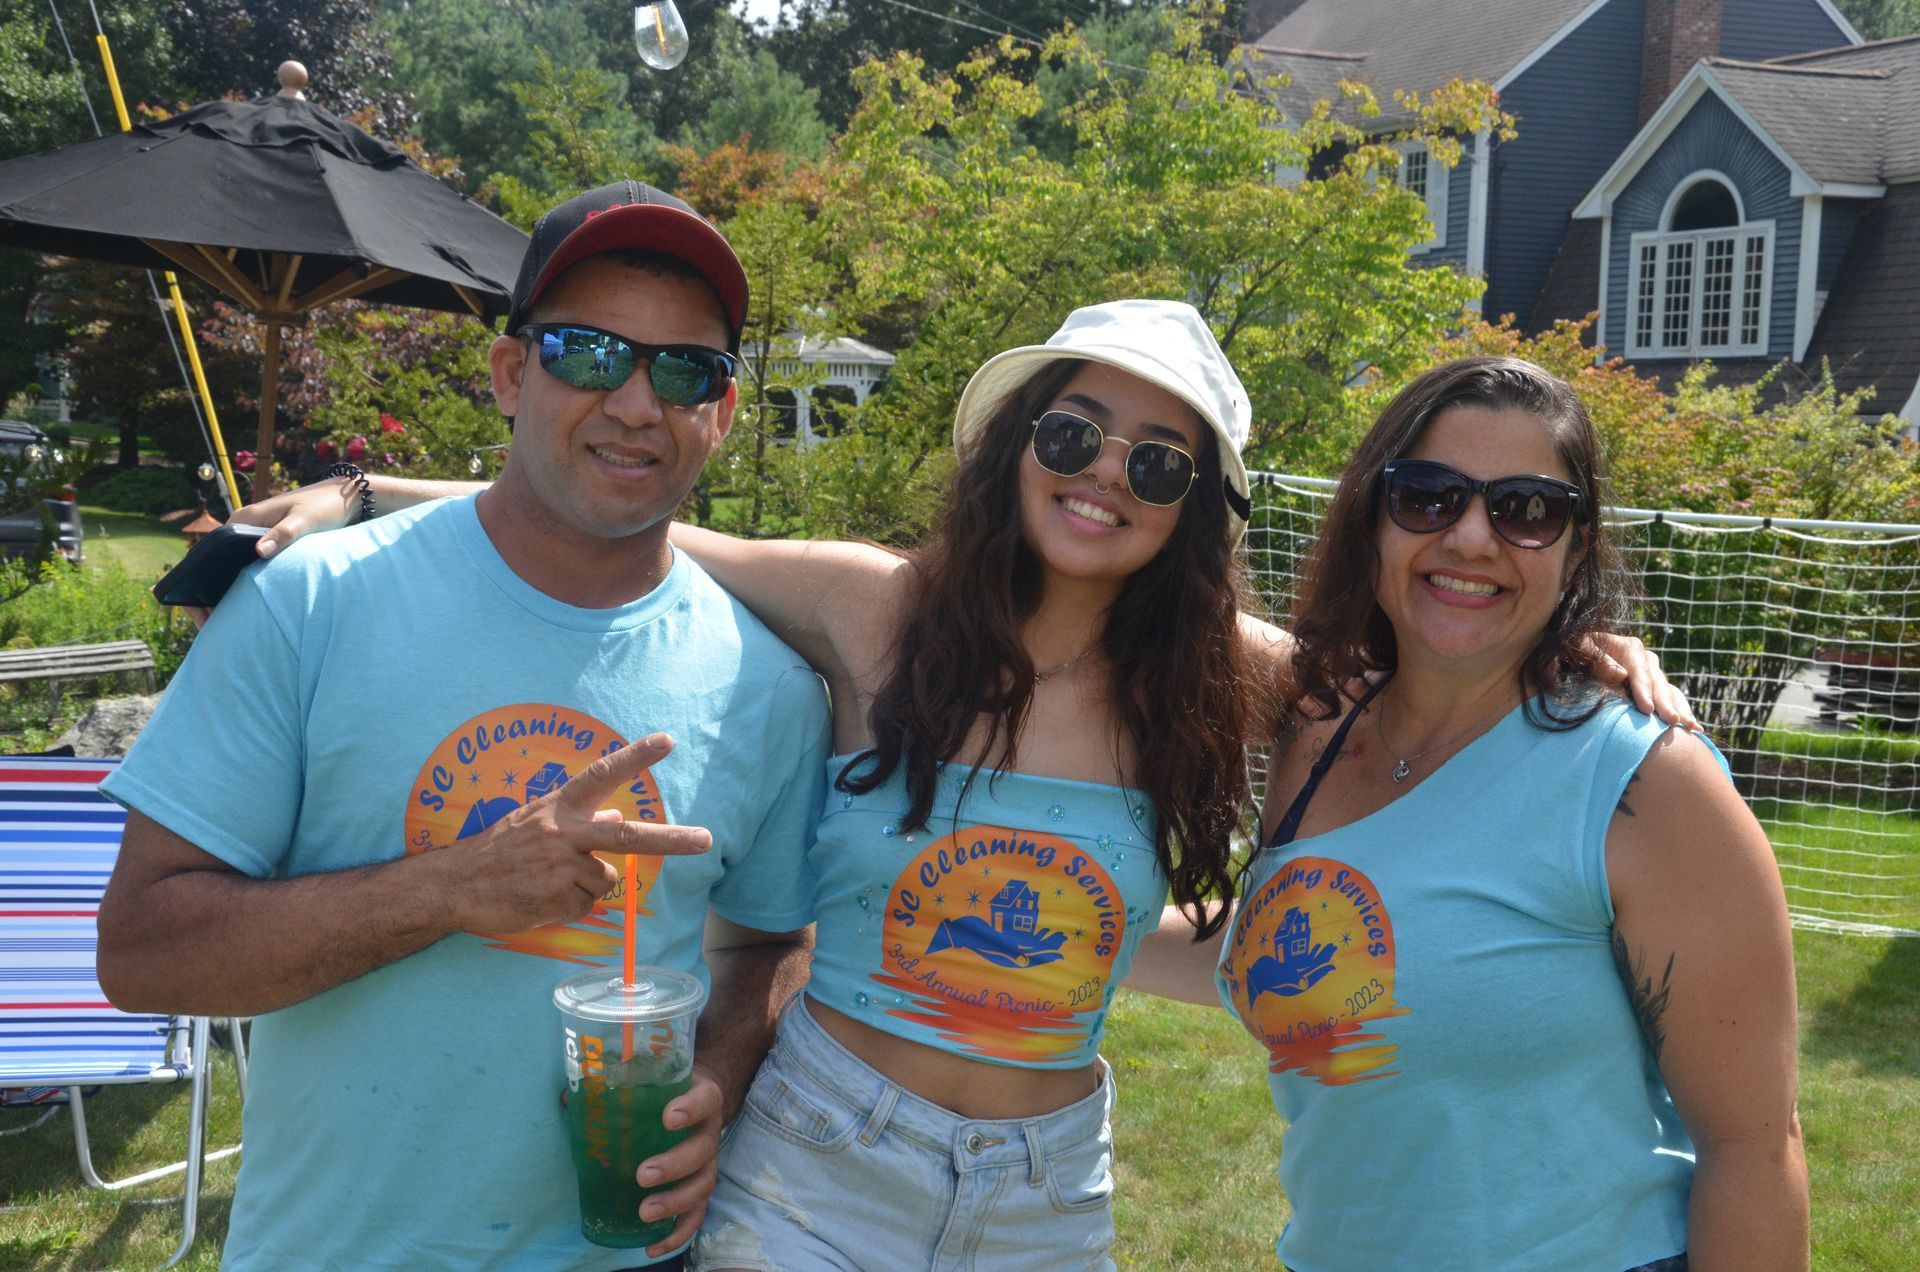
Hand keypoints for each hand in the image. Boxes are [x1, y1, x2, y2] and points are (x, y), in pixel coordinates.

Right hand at [184, 479, 367, 628]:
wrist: (345, 497)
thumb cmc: (325, 506)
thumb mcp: (306, 521)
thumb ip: (284, 535)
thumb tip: (260, 552)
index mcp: (244, 519)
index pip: (209, 549)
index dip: (198, 577)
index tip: (199, 604)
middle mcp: (242, 526)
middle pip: (215, 562)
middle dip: (207, 590)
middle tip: (209, 622)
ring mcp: (253, 536)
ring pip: (229, 566)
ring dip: (224, 590)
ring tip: (223, 619)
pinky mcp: (266, 544)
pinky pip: (246, 567)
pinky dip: (242, 585)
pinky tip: (244, 606)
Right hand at [434, 734, 712, 932]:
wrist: (455, 884)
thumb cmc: (500, 850)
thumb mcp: (537, 822)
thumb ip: (579, 818)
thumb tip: (620, 815)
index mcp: (559, 808)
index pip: (602, 774)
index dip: (635, 757)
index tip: (667, 740)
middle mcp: (564, 833)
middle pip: (628, 835)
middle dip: (671, 839)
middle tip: (706, 841)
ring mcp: (561, 867)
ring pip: (607, 880)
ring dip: (587, 885)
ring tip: (549, 881)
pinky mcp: (557, 898)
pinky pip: (586, 905)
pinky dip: (571, 905)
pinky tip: (542, 898)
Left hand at [634, 1061, 725, 1256]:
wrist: (695, 1100)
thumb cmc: (666, 1091)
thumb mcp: (650, 1081)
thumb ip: (615, 1086)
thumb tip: (567, 1098)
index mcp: (702, 1099)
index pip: (706, 1099)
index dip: (691, 1109)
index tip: (668, 1117)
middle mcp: (709, 1132)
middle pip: (703, 1151)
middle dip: (675, 1166)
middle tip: (643, 1175)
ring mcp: (708, 1164)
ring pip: (703, 1186)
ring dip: (675, 1202)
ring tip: (644, 1213)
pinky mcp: (700, 1188)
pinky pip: (696, 1216)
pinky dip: (677, 1235)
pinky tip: (652, 1248)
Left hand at [1588, 634, 1699, 730]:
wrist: (1582, 653)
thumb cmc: (1578, 652)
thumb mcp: (1583, 650)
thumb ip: (1599, 661)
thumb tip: (1622, 674)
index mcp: (1630, 648)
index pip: (1639, 671)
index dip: (1644, 691)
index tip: (1647, 709)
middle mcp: (1647, 659)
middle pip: (1659, 683)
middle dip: (1666, 704)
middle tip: (1672, 722)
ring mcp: (1654, 673)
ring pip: (1671, 692)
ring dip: (1681, 710)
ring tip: (1690, 728)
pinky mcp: (1656, 686)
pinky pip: (1673, 700)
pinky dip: (1683, 713)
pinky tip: (1694, 729)